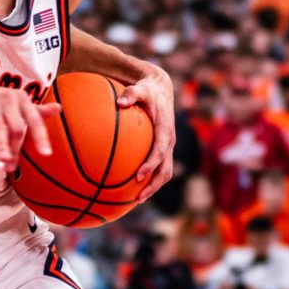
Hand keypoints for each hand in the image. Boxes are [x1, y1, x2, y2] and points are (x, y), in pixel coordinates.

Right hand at [0, 82, 60, 172]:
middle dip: (16, 148)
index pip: (35, 120)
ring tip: (3, 159)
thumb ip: (36, 110)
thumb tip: (59, 108)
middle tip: (12, 166)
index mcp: (21, 99)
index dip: (41, 137)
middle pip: (16, 127)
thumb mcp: (15, 104)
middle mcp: (7, 97)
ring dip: (0, 144)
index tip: (46, 154)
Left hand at [118, 68, 175, 199]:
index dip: (151, 165)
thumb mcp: (140, 88)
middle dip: (154, 185)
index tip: (138, 176)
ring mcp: (167, 146)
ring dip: (153, 187)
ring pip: (164, 172)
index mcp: (165, 130)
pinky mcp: (163, 148)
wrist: (162, 90)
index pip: (160, 151)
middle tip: (138, 197)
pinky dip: (149, 178)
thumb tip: (119, 102)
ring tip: (136, 199)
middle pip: (165, 170)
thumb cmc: (148, 90)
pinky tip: (132, 186)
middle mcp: (168, 141)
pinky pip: (158, 167)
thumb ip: (131, 94)